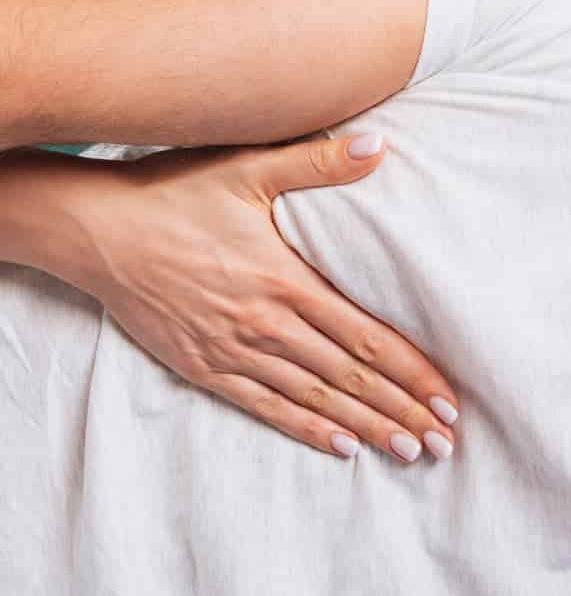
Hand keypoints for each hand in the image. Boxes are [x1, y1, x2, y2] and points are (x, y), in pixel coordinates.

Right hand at [66, 136, 457, 461]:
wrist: (96, 231)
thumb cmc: (174, 194)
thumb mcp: (248, 168)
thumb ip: (318, 162)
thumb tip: (378, 145)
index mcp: (286, 280)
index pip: (367, 336)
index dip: (413, 371)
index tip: (449, 398)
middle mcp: (266, 324)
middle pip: (350, 376)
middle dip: (402, 409)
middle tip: (443, 441)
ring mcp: (234, 351)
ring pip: (315, 397)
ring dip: (365, 426)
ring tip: (407, 450)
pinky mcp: (204, 367)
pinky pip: (264, 406)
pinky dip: (306, 427)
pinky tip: (340, 447)